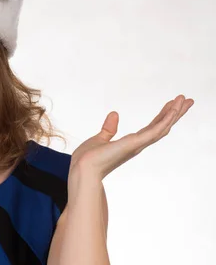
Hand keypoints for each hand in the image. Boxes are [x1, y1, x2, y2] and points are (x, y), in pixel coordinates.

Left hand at [69, 94, 193, 180]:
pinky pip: (153, 131)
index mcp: (131, 143)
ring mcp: (137, 145)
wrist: (82, 170)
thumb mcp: (100, 139)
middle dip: (175, 113)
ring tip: (186, 100)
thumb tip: (114, 113)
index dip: (163, 116)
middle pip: (162, 126)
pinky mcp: (133, 144)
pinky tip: (173, 111)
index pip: (152, 127)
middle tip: (188, 100)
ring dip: (174, 113)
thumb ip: (109, 128)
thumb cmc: (88, 160)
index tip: (173, 104)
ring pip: (162, 128)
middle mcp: (138, 145)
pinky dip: (164, 121)